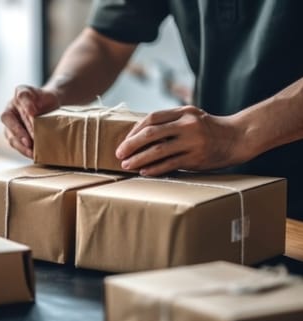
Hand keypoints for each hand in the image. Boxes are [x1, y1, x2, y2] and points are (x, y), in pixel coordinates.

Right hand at [1, 85, 59, 157]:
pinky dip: (23, 150)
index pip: (22, 96)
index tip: (34, 114)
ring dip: (20, 144)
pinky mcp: (12, 135)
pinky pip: (15, 143)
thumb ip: (44, 102)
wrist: (48, 108)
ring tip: (30, 151)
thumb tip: (33, 115)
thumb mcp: (49, 96)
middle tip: (30, 141)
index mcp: (21, 94)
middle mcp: (12, 107)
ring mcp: (10, 122)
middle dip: (20, 131)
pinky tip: (32, 155)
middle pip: (10, 119)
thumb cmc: (47, 102)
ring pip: (9, 134)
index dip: (27, 106)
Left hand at [115, 105, 242, 175]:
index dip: (135, 130)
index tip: (124, 141)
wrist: (239, 138)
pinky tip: (144, 171)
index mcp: (183, 112)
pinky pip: (171, 164)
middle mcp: (187, 124)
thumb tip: (141, 135)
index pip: (152, 118)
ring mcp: (193, 141)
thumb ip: (170, 122)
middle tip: (118, 154)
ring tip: (126, 165)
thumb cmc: (209, 129)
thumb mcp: (191, 117)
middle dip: (131, 144)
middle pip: (151, 133)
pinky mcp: (197, 158)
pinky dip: (155, 168)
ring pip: (158, 150)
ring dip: (139, 159)